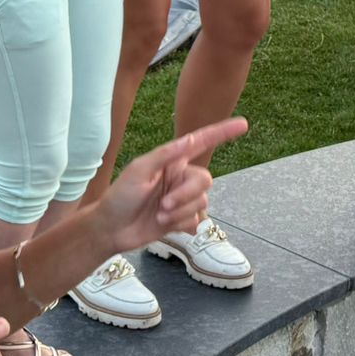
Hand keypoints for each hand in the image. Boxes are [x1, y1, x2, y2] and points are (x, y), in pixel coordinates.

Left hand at [94, 118, 249, 251]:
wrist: (111, 230)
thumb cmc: (120, 196)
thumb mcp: (139, 170)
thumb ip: (166, 155)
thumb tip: (191, 138)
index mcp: (172, 160)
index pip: (201, 143)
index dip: (222, 132)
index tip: (243, 124)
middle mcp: (180, 177)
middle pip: (204, 180)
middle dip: (185, 195)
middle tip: (164, 205)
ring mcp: (181, 199)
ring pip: (202, 203)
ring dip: (180, 213)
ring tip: (159, 217)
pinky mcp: (181, 219)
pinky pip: (196, 221)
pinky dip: (182, 225)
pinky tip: (166, 226)